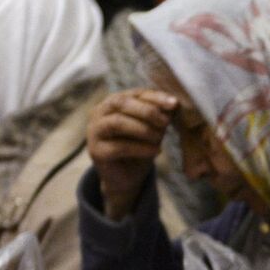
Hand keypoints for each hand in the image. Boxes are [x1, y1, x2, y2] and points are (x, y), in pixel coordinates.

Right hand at [88, 89, 177, 218]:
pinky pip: (118, 147)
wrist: (128, 176)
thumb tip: (174, 104)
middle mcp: (99, 112)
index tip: (174, 104)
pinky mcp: (96, 151)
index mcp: (114, 102)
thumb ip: (160, 115)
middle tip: (165, 122)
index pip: (135, 93)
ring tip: (159, 138)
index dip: (155, 97)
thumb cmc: (140, 147)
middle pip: (120, 102)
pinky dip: (140, 148)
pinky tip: (155, 151)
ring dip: (143, 129)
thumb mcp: (153, 128)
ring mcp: (94, 131)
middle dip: (146, 111)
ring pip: (117, 123)